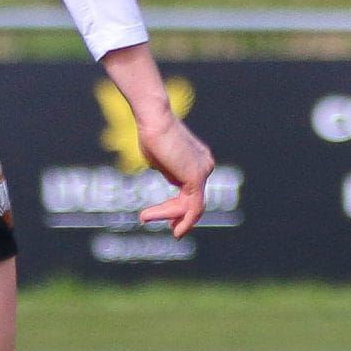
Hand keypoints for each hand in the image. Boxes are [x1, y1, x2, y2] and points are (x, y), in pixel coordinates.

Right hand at [133, 111, 215, 236]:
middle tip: (172, 231)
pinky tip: (169, 226)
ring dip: (170, 217)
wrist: (154, 118)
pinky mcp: (196, 177)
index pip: (192, 191)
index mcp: (198, 160)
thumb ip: (168, 170)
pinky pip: (189, 206)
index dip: (180, 208)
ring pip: (192, 207)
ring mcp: (203, 171)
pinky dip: (176, 217)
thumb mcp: (160, 157)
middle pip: (194, 201)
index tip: (169, 222)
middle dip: (180, 217)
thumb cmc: (151, 131)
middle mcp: (205, 166)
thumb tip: (170, 179)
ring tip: (145, 218)